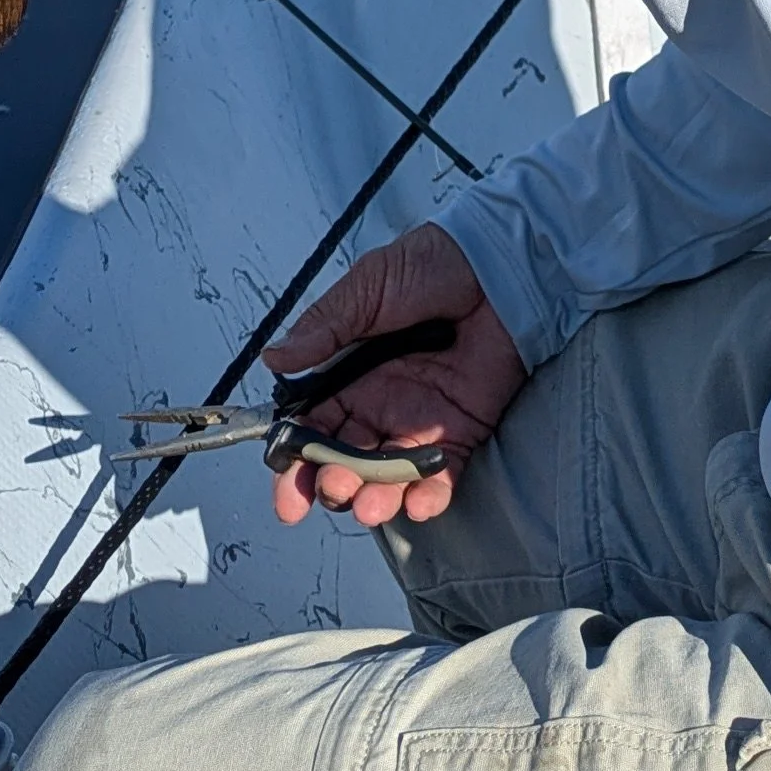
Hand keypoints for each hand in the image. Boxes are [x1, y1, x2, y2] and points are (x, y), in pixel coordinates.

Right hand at [263, 221, 526, 529]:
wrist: (495, 266)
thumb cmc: (430, 266)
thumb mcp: (366, 288)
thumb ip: (323, 328)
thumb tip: (275, 358)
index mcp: (348, 375)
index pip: (311, 427)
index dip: (294, 457)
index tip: (285, 479)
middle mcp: (378, 405)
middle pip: (344, 461)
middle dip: (332, 482)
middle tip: (332, 487)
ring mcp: (417, 421)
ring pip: (387, 476)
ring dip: (375, 497)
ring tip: (369, 504)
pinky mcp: (459, 431)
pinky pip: (440, 474)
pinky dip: (428, 496)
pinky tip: (417, 504)